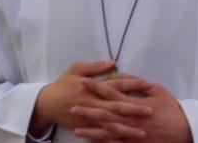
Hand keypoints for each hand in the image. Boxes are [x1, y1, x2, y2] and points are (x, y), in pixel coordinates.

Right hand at [30, 61, 150, 136]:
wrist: (47, 103)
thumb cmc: (63, 84)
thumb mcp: (75, 69)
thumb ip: (94, 66)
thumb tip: (113, 62)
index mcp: (91, 88)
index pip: (114, 85)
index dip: (130, 85)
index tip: (146, 85)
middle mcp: (92, 103)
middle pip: (116, 107)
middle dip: (133, 110)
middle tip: (150, 112)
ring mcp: (89, 117)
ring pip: (111, 124)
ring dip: (127, 129)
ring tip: (142, 133)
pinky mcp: (86, 127)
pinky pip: (102, 135)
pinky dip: (113, 139)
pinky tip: (125, 141)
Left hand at [73, 79, 191, 142]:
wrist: (185, 130)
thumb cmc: (171, 109)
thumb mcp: (157, 91)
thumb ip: (137, 82)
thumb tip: (120, 74)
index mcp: (134, 103)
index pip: (110, 92)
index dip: (95, 86)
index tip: (82, 81)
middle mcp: (130, 118)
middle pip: (104, 113)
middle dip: (87, 110)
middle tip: (72, 107)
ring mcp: (132, 132)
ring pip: (108, 132)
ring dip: (91, 131)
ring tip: (76, 130)